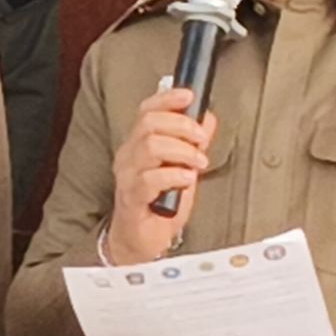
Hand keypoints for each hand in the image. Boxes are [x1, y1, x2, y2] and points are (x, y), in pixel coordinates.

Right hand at [105, 87, 215, 264]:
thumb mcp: (182, 168)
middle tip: (201, 139)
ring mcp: (127, 175)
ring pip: (150, 146)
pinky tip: (186, 180)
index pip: (147, 110)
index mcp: (138, 144)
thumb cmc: (159, 204)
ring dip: (182, 151)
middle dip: (182, 125)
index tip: (189, 95)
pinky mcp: (131, 197)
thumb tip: (207, 119)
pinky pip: (150, 178)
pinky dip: (174, 175)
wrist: (141, 240)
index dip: (167, 98)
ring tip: (198, 163)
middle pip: (149, 123)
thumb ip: (193, 144)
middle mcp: (129, 155)